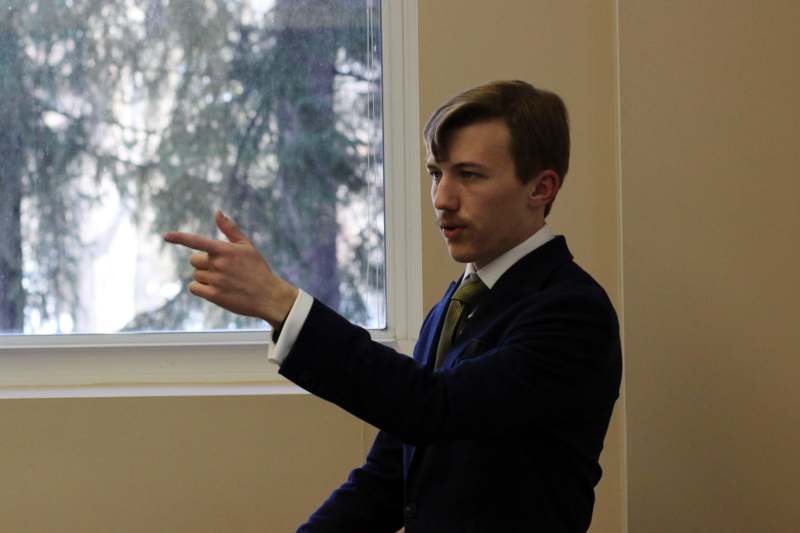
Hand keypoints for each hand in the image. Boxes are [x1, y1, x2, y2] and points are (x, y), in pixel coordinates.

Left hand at [163, 210, 297, 328]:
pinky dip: (200, 289)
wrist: (269, 296)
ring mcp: (215, 280)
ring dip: (205, 277)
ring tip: (224, 281)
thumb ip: (230, 229)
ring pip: (196, 275)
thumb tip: (217, 211)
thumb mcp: (247, 246)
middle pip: (194, 260)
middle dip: (203, 263)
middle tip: (221, 269)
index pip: (197, 241)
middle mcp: (218, 264)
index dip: (180, 238)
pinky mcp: (214, 295)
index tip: (166, 236)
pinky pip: (194, 288)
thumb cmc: (258, 269)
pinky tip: (216, 290)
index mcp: (224, 250)